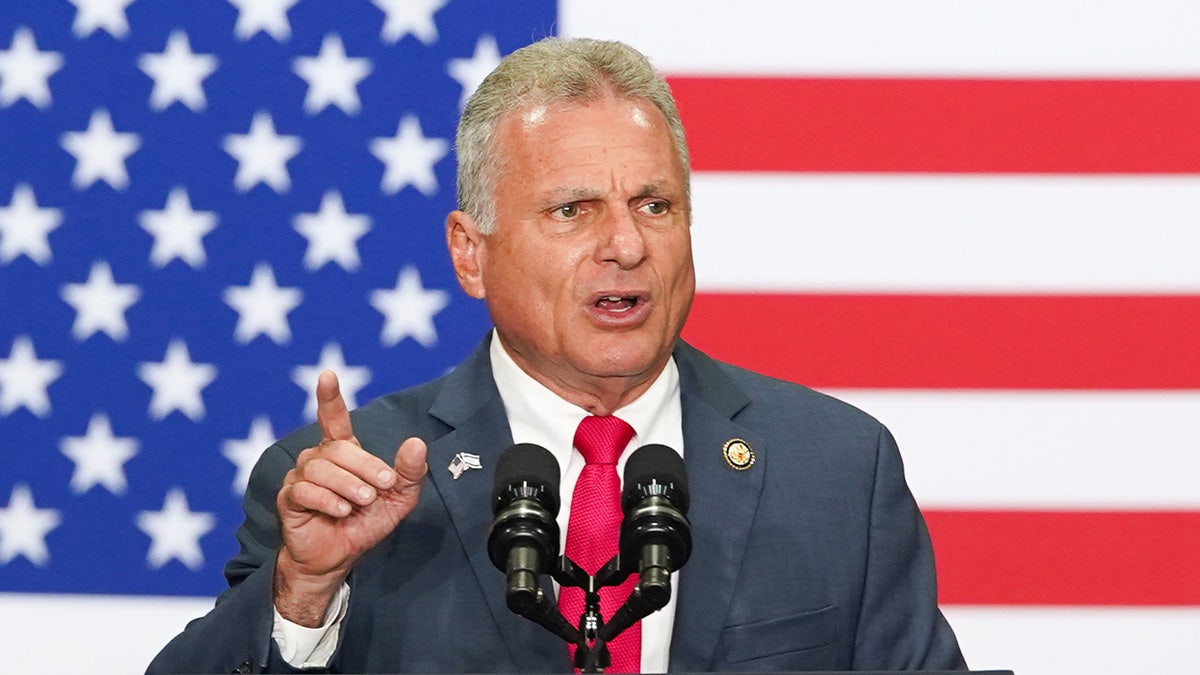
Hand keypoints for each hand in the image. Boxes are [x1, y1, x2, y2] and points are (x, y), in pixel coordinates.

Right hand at [273, 370, 426, 624]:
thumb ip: (410, 472)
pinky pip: (304, 490)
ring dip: (347, 484)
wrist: (339, 559)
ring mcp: (300, 478)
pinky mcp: (289, 499)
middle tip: (382, 486)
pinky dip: (328, 499)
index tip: (327, 375)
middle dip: (364, 465)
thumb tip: (416, 443)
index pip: (334, 419)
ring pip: (320, 467)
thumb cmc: (366, 524)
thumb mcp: (398, 499)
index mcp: (343, 454)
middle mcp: (318, 459)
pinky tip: (341, 510)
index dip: (329, 397)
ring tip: (361, 502)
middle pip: (338, 448)